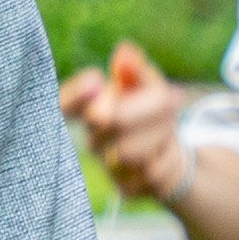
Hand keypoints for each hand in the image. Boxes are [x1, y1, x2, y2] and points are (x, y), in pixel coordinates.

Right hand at [58, 40, 188, 202]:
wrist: (167, 151)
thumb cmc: (151, 111)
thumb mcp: (146, 85)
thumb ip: (134, 69)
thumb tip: (125, 51)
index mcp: (89, 111)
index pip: (63, 105)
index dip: (75, 94)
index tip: (96, 78)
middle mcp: (90, 140)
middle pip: (113, 120)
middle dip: (151, 106)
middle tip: (175, 95)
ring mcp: (106, 167)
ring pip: (130, 152)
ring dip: (162, 134)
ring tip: (171, 125)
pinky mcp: (126, 188)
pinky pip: (151, 173)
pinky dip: (169, 156)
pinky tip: (168, 151)